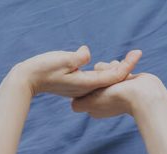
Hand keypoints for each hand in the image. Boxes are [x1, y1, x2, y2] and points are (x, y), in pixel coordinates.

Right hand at [15, 45, 141, 98]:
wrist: (28, 80)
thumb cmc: (43, 68)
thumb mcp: (62, 60)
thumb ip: (77, 58)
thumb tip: (87, 54)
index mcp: (85, 83)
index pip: (113, 76)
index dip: (127, 65)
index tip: (138, 53)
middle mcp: (85, 88)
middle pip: (110, 80)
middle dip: (124, 69)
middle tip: (135, 54)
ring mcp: (79, 88)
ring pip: (102, 81)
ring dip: (113, 71)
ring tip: (125, 61)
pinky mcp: (74, 85)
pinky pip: (93, 80)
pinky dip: (102, 72)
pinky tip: (104, 65)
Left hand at [71, 67, 166, 118]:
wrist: (145, 95)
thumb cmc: (118, 98)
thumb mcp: (93, 102)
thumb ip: (81, 104)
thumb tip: (72, 105)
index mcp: (93, 108)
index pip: (83, 88)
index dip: (87, 84)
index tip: (93, 84)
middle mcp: (103, 101)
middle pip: (94, 78)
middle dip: (101, 75)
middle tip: (108, 80)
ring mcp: (115, 92)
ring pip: (105, 73)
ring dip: (111, 69)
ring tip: (118, 73)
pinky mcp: (126, 83)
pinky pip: (117, 70)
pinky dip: (121, 67)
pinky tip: (127, 72)